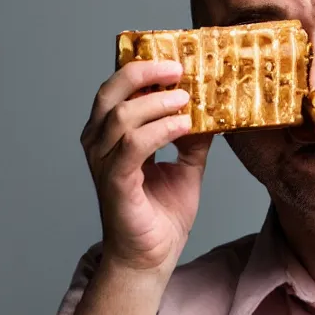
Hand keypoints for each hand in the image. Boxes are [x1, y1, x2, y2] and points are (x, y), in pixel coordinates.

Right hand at [79, 60, 212, 276]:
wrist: (152, 256)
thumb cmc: (161, 212)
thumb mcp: (187, 165)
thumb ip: (194, 137)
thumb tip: (214, 108)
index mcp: (112, 135)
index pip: (118, 88)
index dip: (143, 68)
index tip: (176, 58)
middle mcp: (100, 144)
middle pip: (110, 93)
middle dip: (144, 73)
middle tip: (178, 68)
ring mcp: (104, 163)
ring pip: (121, 116)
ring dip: (158, 103)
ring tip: (188, 101)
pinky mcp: (114, 183)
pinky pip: (133, 146)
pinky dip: (160, 130)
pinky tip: (183, 125)